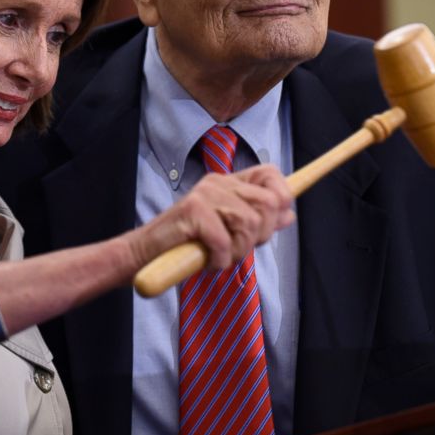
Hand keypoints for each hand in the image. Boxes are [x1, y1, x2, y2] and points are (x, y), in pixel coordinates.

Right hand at [139, 164, 294, 269]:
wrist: (145, 254)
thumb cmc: (186, 244)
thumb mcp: (228, 232)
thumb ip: (256, 221)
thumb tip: (288, 214)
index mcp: (228, 183)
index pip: (270, 174)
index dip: (282, 196)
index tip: (277, 220)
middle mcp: (218, 182)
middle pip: (268, 203)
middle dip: (259, 235)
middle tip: (236, 249)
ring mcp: (204, 194)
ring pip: (249, 223)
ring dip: (237, 251)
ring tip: (218, 256)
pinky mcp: (192, 210)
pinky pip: (224, 241)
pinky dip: (219, 260)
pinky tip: (206, 260)